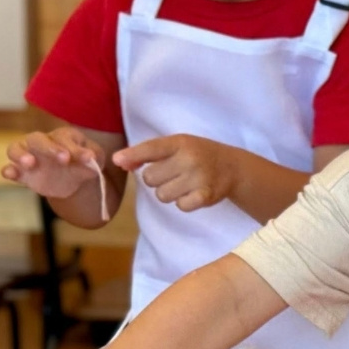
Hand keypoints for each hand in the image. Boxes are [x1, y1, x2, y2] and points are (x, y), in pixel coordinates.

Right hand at [1, 127, 104, 198]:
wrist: (73, 180)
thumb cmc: (84, 164)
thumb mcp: (94, 160)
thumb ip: (92, 158)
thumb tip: (91, 158)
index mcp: (63, 136)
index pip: (65, 138)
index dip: (75, 148)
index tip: (88, 158)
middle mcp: (42, 142)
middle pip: (38, 139)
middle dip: (49, 148)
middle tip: (64, 159)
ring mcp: (28, 155)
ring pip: (16, 148)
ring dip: (21, 154)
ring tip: (30, 163)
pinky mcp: (21, 172)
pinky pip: (9, 168)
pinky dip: (9, 170)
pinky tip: (12, 174)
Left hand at [113, 134, 235, 211]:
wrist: (232, 167)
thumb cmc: (197, 155)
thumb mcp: (177, 146)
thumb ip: (148, 153)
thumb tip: (118, 162)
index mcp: (180, 142)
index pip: (151, 149)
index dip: (132, 155)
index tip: (116, 160)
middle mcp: (189, 158)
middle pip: (150, 178)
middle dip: (157, 179)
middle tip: (173, 174)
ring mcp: (199, 177)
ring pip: (162, 195)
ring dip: (169, 192)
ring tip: (184, 184)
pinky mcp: (206, 195)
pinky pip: (180, 206)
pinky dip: (184, 202)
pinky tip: (193, 193)